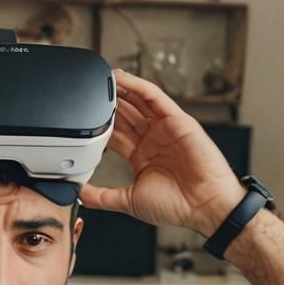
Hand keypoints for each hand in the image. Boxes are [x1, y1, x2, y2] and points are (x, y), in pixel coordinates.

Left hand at [79, 69, 247, 236]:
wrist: (205, 206)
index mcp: (141, 157)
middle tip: (88, 91)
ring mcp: (165, 129)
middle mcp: (153, 140)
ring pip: (138, 102)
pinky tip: (122, 78)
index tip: (81, 116)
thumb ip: (101, 196)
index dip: (99, 124)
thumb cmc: (176, 206)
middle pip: (125, 115)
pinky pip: (155, 97)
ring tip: (103, 78)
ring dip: (121, 89)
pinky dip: (138, 86)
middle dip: (108, 104)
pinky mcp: (178, 120)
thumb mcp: (128, 201)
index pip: (115, 134)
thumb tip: (78, 193)